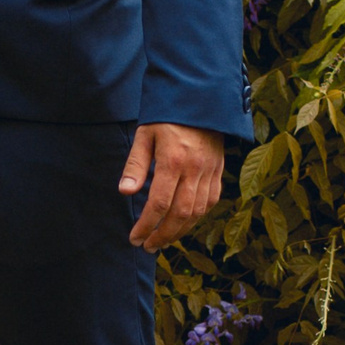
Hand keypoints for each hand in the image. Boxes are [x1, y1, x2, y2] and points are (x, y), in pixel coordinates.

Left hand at [119, 123, 224, 252]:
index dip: (146, 225)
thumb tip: (125, 192)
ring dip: (180, 231)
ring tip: (162, 240)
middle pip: (181, 214)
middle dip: (163, 235)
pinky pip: (211, 202)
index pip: (159, 204)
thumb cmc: (167, 115)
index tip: (135, 238)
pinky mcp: (219, 171)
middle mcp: (195, 169)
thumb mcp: (144, 135)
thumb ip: (135, 165)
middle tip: (147, 246)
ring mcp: (210, 171)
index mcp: (173, 160)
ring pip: (198, 212)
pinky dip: (197, 217)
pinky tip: (183, 223)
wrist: (201, 98)